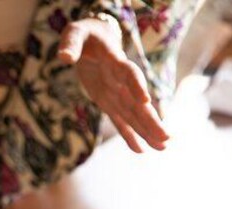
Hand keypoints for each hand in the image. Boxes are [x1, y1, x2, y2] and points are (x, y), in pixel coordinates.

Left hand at [58, 16, 168, 152]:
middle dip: (150, 119)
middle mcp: (120, 79)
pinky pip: (119, 120)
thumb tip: (64, 57)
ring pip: (133, 114)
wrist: (92, 38)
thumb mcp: (74, 34)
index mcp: (114, 59)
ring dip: (147, 131)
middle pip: (137, 101)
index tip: (145, 101)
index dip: (136, 85)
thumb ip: (70, 45)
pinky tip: (142, 150)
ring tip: (164, 148)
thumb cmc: (83, 35)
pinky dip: (129, 135)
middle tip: (166, 137)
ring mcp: (116, 92)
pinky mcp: (108, 101)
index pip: (128, 73)